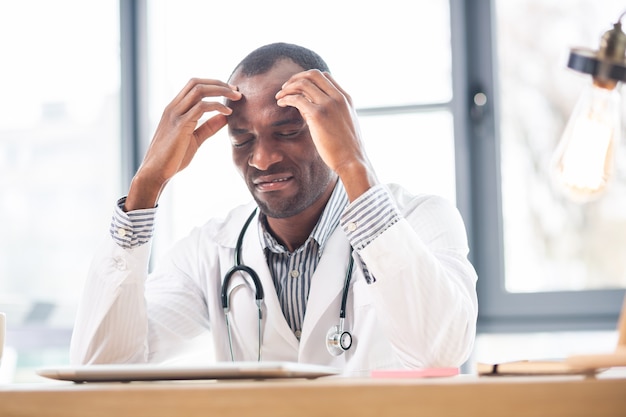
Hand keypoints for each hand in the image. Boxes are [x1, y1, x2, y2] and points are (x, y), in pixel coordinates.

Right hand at [125, 78, 241, 210]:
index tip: (230, 90)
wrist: (155, 172)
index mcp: (174, 109)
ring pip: (199, 90)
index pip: (193, 85)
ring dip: (220, 91)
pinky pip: (201, 107)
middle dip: (219, 83)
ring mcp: (175, 115)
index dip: (213, 84)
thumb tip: (225, 117)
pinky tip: (228, 112)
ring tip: (236, 98)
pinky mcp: (180, 125)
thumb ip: (208, 127)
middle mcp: (173, 108)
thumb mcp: (194, 139)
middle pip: (196, 83)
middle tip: (236, 91)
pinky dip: (217, 106)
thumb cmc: (173, 158)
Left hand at [275, 70, 376, 200]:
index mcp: (345, 98)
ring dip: (288, 87)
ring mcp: (328, 104)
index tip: (297, 88)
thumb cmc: (347, 148)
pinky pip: (297, 99)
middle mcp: (338, 97)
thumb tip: (306, 109)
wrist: (352, 161)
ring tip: (279, 96)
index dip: (307, 79)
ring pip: (303, 84)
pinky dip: (286, 98)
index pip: (324, 77)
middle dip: (295, 78)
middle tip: (285, 88)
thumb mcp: (343, 124)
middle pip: (312, 75)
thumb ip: (330, 113)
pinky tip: (281, 103)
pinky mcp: (318, 115)